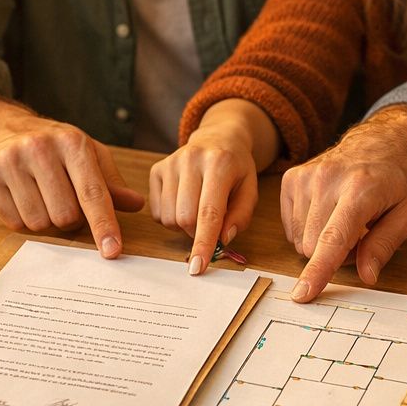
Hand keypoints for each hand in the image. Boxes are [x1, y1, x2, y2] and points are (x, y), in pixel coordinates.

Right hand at [0, 115, 144, 256]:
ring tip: (41, 195)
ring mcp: (9, 162)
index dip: (103, 225)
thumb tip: (136, 204)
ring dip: (46, 220)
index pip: (92, 193)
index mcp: (71, 142)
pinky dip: (22, 220)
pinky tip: (21, 196)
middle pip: (66, 216)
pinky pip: (14, 224)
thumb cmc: (54, 146)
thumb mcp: (88, 154)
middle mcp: (39, 148)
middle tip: (63, 199)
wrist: (2, 129)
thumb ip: (111, 182)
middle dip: (70, 219)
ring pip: (39, 223)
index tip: (112, 251)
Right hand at [149, 122, 257, 274]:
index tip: (198, 267)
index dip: (203, 243)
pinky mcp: (156, 169)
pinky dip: (172, 218)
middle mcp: (191, 159)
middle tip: (210, 227)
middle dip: (197, 234)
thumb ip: (240, 216)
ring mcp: (170, 163)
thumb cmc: (236, 168)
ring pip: (170, 218)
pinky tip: (184, 202)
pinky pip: (158, 212)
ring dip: (184, 227)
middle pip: (185, 218)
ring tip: (198, 210)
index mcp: (219, 163)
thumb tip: (222, 240)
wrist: (218, 137)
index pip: (209, 212)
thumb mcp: (250, 189)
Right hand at [279, 108, 406, 301]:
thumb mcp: (406, 216)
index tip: (303, 293)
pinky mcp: (292, 178)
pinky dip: (308, 229)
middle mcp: (328, 180)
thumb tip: (367, 275)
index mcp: (360, 190)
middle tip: (358, 235)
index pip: (334, 237)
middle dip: (334, 254)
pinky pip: (290, 227)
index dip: (319, 269)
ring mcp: (306, 177)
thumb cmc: (395, 181)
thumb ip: (384, 246)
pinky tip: (326, 212)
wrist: (381, 142)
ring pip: (299, 240)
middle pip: (313, 246)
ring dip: (320, 242)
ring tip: (343, 220)